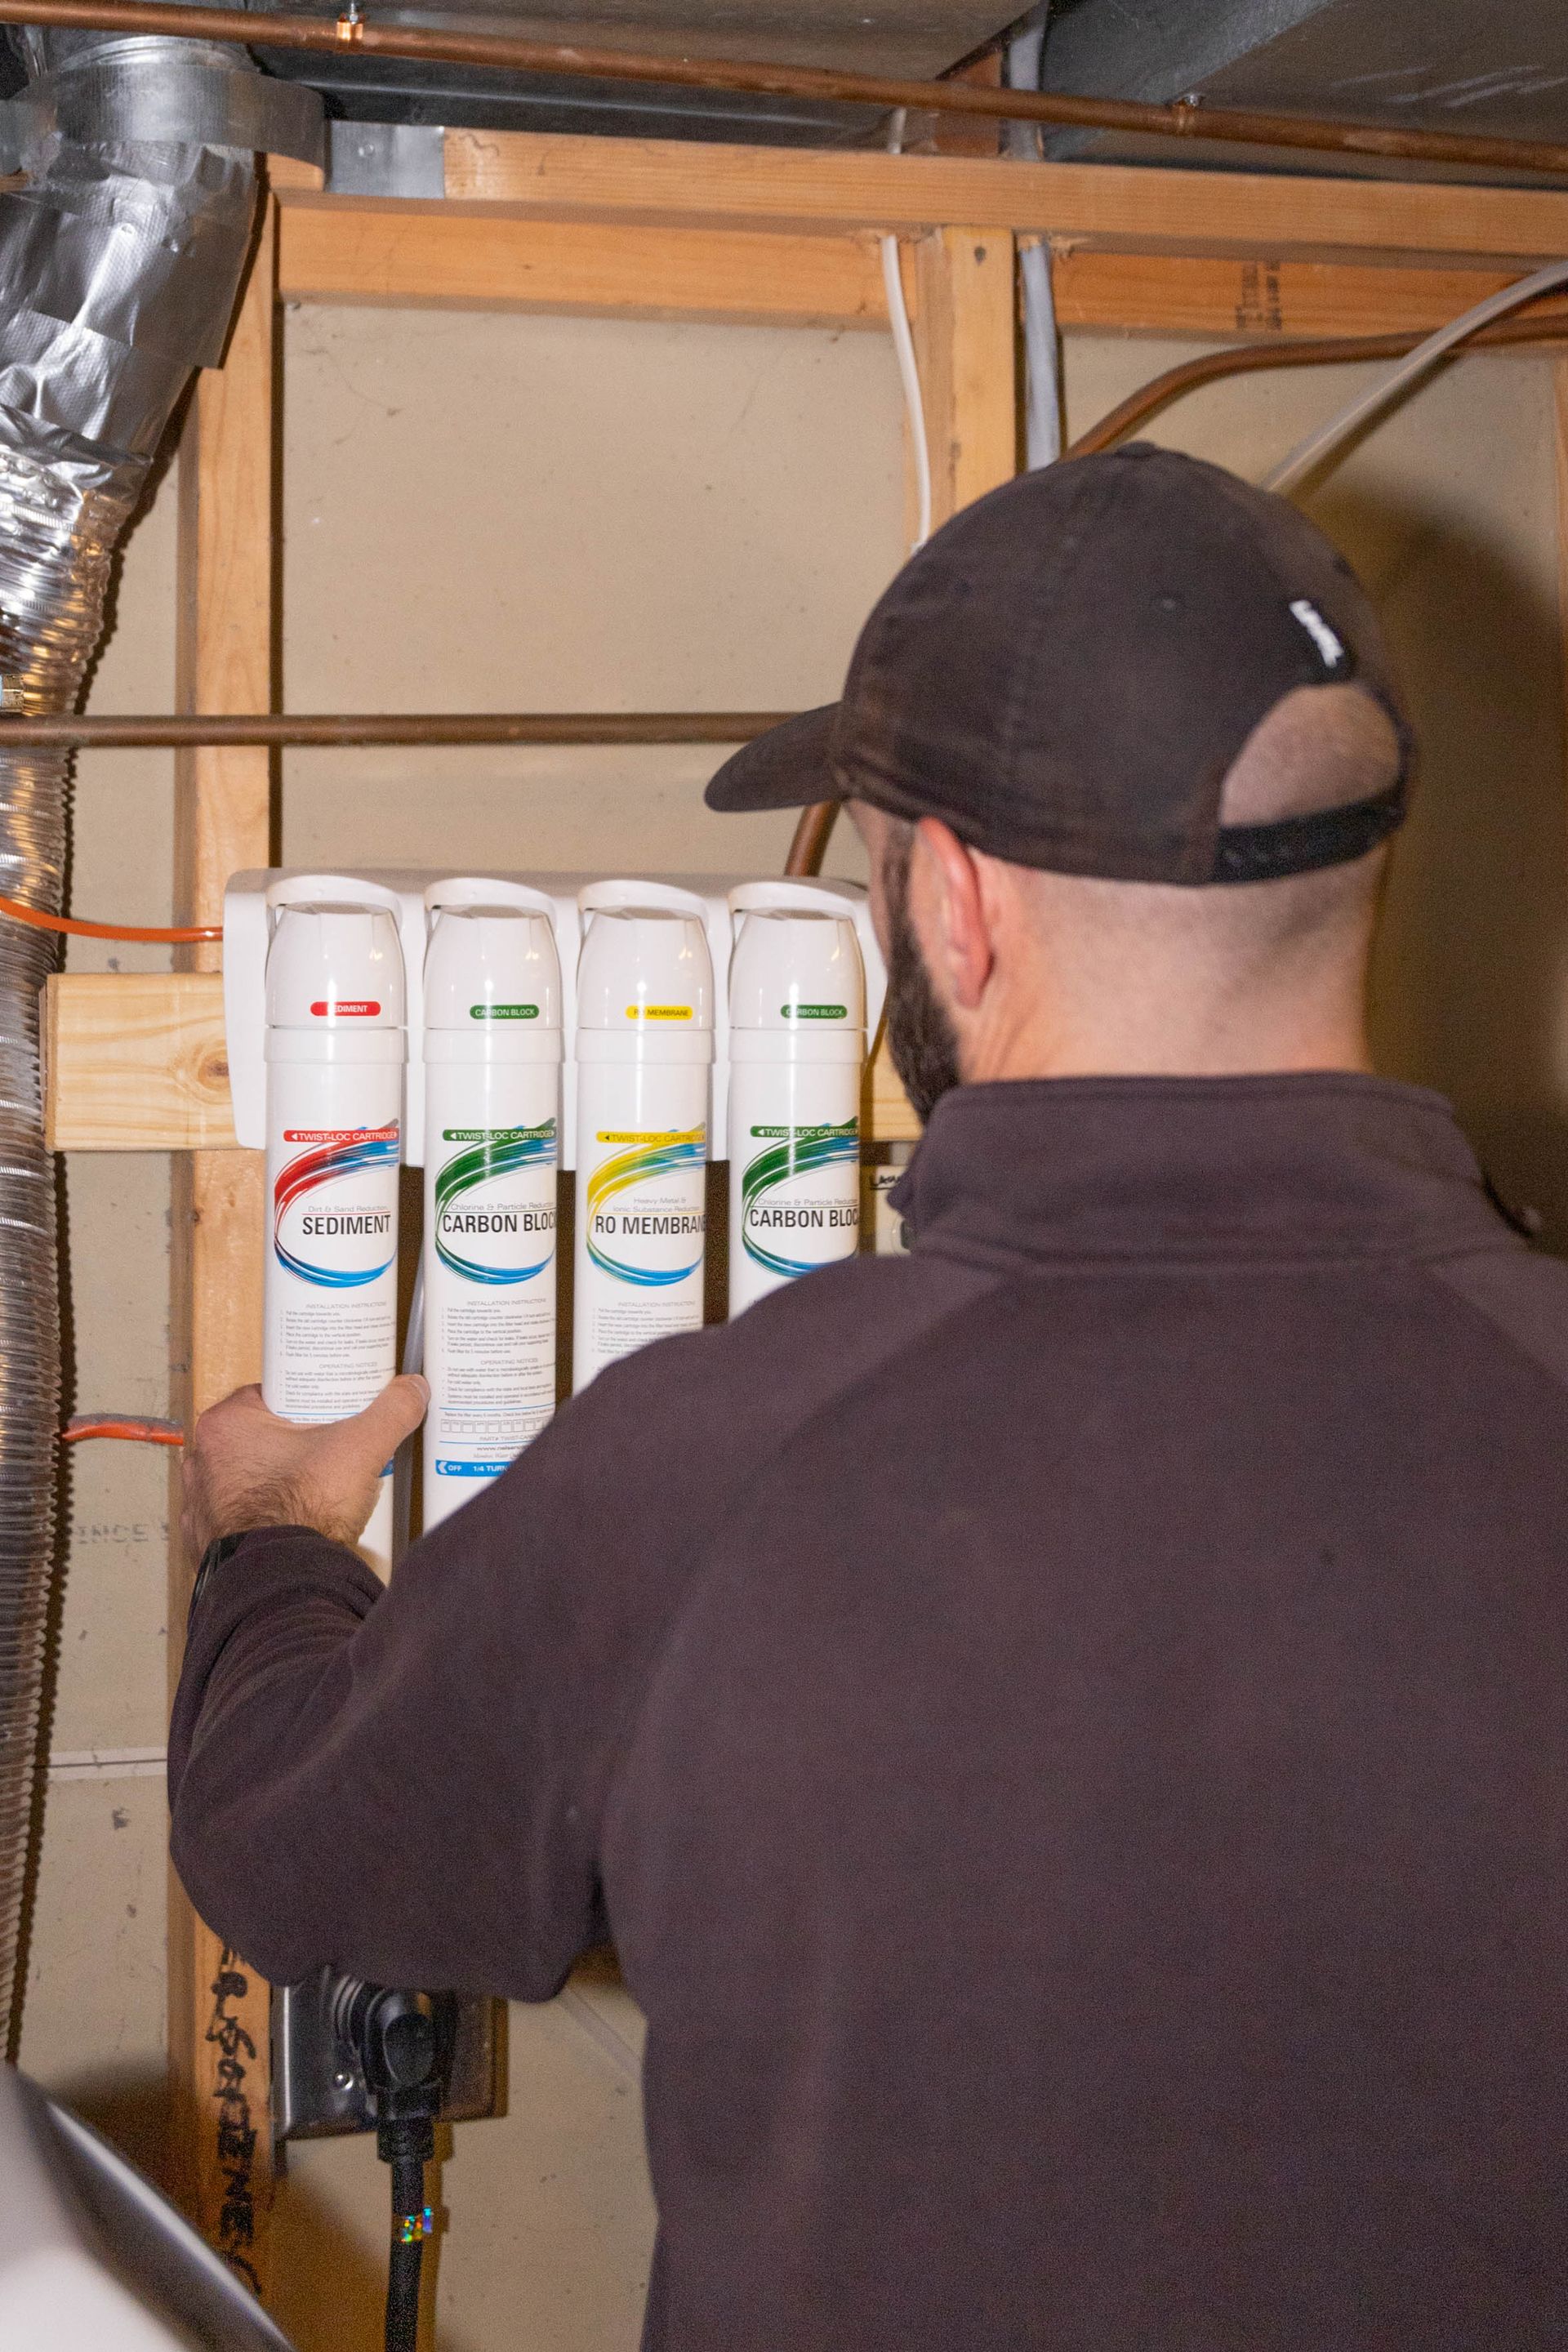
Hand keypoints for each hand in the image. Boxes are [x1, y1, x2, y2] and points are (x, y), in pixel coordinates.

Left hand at [181, 1377, 429, 1560]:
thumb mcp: (360, 1449)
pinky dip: (263, 1518)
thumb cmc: (303, 1511)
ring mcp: (200, 1505)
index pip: (268, 1394)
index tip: (327, 1410)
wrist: (283, 1586)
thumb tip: (413, 1388)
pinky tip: (294, 1522)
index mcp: (225, 1425)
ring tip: (316, 1488)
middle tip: (330, 1449)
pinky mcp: (206, 1541)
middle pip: (259, 1438)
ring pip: (248, 1479)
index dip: (302, 1400)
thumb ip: (390, 1413)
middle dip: (293, 1443)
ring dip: (276, 1481)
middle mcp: (201, 1462)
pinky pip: (239, 1518)